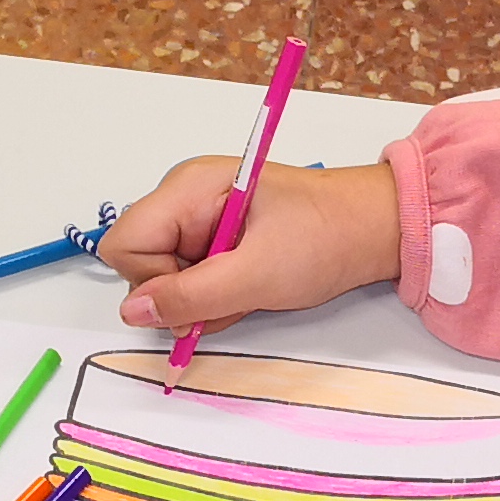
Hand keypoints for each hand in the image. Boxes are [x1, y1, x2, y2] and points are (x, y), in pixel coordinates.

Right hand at [104, 159, 399, 339]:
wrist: (376, 228)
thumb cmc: (325, 237)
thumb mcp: (257, 275)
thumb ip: (190, 297)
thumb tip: (131, 312)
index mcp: (187, 188)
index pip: (123, 243)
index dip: (152, 280)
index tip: (201, 291)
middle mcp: (184, 198)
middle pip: (141, 262)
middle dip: (182, 293)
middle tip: (233, 292)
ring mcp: (199, 218)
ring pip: (167, 277)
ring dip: (204, 298)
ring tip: (250, 287)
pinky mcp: (215, 237)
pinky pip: (192, 278)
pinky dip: (217, 294)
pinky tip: (250, 286)